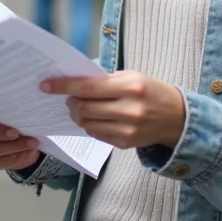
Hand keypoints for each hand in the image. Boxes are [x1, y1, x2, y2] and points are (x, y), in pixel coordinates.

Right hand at [0, 108, 40, 170]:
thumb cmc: (15, 116)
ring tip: (31, 141)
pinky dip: (18, 155)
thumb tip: (24, 95)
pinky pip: (3, 161)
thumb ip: (11, 104)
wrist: (26, 138)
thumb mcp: (13, 108)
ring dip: (13, 145)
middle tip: (15, 132)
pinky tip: (30, 149)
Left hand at [42, 71, 185, 149]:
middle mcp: (128, 110)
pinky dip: (90, 124)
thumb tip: (73, 81)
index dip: (63, 86)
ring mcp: (127, 130)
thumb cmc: (150, 91)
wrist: (176, 117)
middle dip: (70, 102)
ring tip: (81, 107)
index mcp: (130, 87)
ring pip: (86, 123)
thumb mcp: (131, 76)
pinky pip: (95, 134)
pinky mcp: (125, 144)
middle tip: (69, 97)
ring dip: (78, 114)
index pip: (87, 88)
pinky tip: (96, 117)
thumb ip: (104, 80)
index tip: (45, 85)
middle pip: (83, 108)